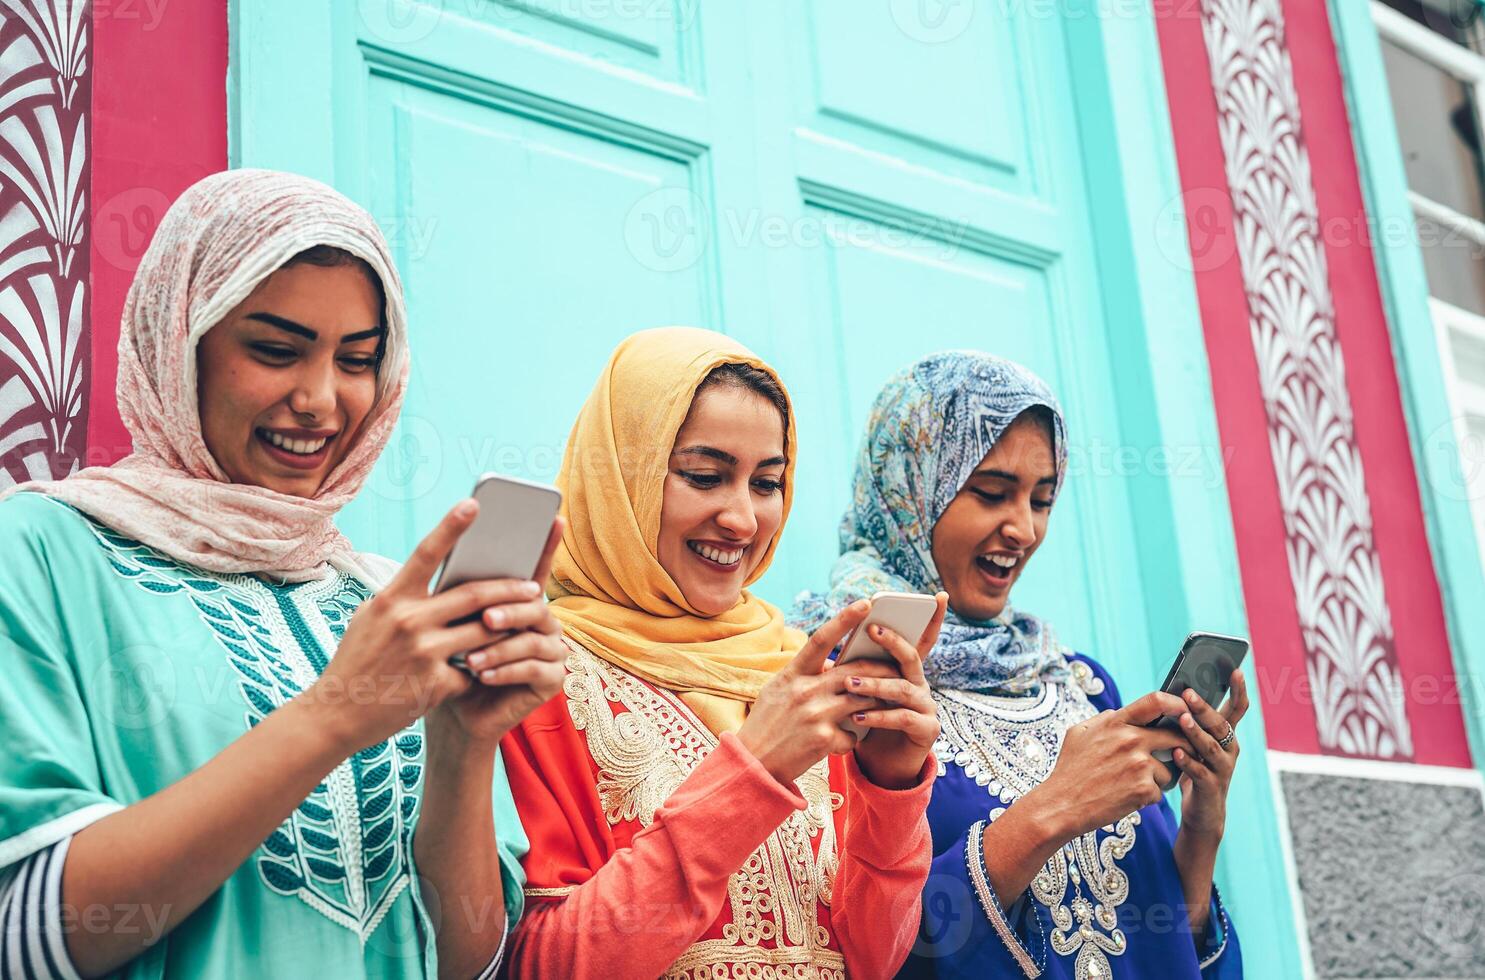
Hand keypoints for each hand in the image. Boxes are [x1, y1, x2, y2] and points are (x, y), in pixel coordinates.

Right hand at [301, 500, 544, 752]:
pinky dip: (481, 670)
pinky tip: (483, 674)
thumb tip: (443, 580)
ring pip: (484, 632)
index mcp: (392, 599)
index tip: (473, 504)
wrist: (336, 714)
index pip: (426, 554)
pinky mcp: (436, 684)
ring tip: (525, 624)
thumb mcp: (373, 619)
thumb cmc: (358, 661)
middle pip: (474, 595)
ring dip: (507, 628)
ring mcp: (424, 653)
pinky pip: (473, 670)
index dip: (451, 527)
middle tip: (533, 587)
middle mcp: (408, 621)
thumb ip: (405, 599)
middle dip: (510, 589)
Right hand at [736, 600, 878, 784]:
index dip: (844, 619)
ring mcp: (815, 715)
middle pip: (854, 671)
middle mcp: (804, 691)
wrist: (753, 764)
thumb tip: (833, 663)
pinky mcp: (824, 740)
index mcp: (791, 674)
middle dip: (880, 667)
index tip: (865, 604)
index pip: (821, 639)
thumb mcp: (779, 691)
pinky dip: (853, 736)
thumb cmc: (766, 724)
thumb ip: (804, 675)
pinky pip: (853, 733)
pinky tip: (844, 741)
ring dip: (876, 702)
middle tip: (897, 666)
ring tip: (884, 702)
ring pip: (863, 700)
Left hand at [843, 592, 946, 788]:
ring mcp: (927, 706)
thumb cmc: (869, 722)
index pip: (922, 639)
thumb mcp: (862, 693)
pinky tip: (858, 716)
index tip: (939, 595)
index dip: (934, 618)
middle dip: (893, 641)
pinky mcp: (926, 730)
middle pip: (912, 657)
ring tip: (849, 684)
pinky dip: (878, 716)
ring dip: (874, 684)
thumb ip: (856, 672)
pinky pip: (902, 718)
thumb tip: (829, 654)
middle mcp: (921, 684)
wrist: (882, 764)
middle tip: (871, 630)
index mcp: (906, 671)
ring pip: (902, 688)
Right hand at [1028, 691, 1195, 839]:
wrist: (1061, 804)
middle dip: (1183, 747)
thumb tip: (1119, 714)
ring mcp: (1138, 765)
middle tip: (1177, 756)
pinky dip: (1148, 797)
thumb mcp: (1079, 733)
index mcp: (1115, 722)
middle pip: (1176, 737)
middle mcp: (1131, 740)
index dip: (1178, 703)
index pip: (1157, 701)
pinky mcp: (1143, 789)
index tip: (1186, 710)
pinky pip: (1160, 791)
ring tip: (1134, 784)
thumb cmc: (1069, 769)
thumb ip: (1103, 720)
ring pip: (1170, 768)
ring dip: (1159, 778)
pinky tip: (1128, 798)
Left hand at [1171, 669, 1248, 843]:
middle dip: (1204, 708)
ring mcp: (1222, 769)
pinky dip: (1188, 761)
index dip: (1238, 690)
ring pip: (1210, 747)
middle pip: (1220, 725)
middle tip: (1188, 693)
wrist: (1202, 812)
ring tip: (1182, 719)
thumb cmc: (1194, 769)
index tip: (1236, 670)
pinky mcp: (1211, 787)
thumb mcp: (1195, 742)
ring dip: (1195, 732)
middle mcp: (1229, 749)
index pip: (1237, 709)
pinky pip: (1199, 772)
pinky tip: (1176, 752)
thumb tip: (1173, 692)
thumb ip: (1190, 721)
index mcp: (1226, 735)